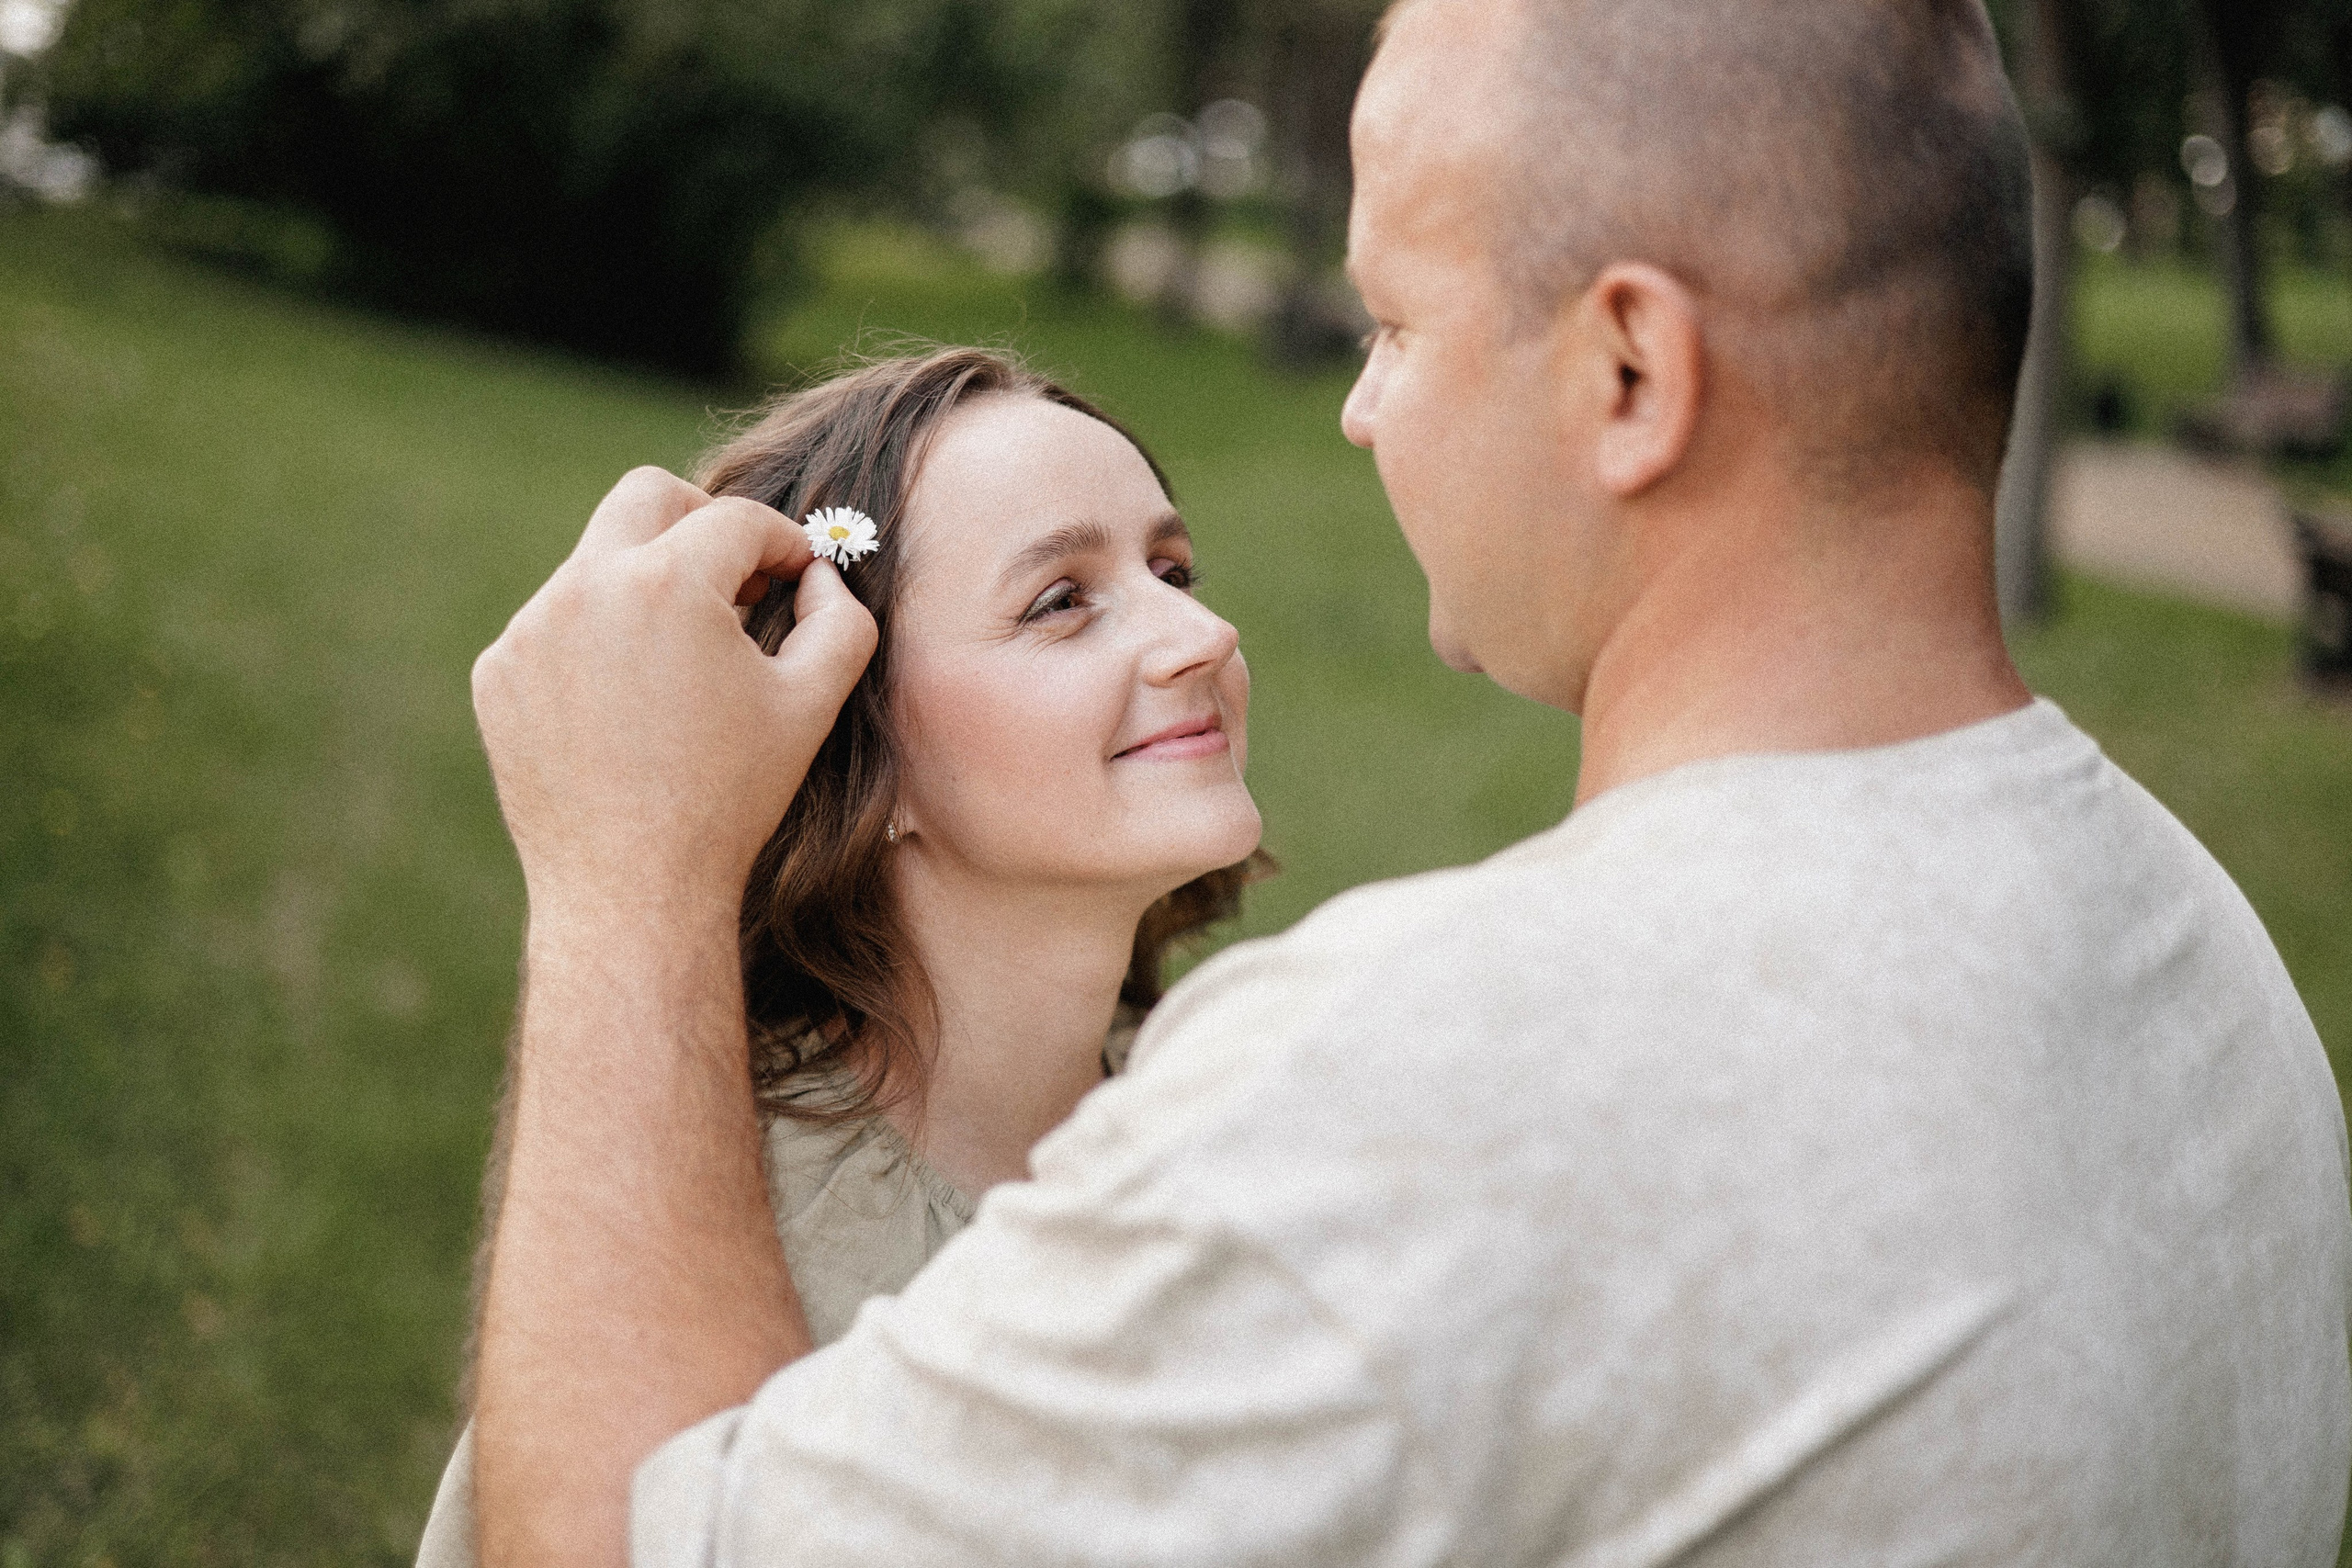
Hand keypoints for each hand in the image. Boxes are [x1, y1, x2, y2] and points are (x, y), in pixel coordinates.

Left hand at [472, 467, 876, 928]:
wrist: (632, 888)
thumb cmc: (731, 798)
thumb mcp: (812, 703)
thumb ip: (840, 618)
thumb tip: (819, 577)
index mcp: (668, 583)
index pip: (737, 520)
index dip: (783, 542)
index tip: (798, 573)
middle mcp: (587, 586)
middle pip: (647, 494)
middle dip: (701, 519)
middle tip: (733, 574)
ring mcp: (531, 628)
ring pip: (598, 562)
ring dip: (647, 589)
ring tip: (683, 665)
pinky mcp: (499, 671)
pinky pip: (556, 623)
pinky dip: (599, 641)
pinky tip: (630, 707)